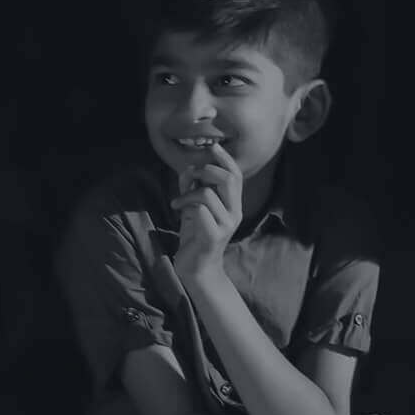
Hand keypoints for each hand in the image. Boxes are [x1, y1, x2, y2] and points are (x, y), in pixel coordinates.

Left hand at [171, 143, 243, 273]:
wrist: (196, 268)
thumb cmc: (195, 236)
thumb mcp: (193, 207)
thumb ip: (193, 188)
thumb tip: (188, 169)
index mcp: (232, 204)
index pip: (236, 175)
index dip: (225, 158)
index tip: (213, 146)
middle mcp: (234, 213)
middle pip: (229, 179)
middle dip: (206, 171)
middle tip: (191, 177)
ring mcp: (226, 225)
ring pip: (208, 194)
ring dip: (188, 193)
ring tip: (178, 202)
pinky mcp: (213, 236)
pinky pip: (200, 211)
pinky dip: (186, 206)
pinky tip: (177, 212)